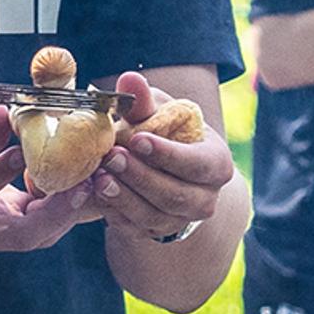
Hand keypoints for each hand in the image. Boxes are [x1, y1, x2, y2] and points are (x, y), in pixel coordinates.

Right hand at [0, 112, 87, 253]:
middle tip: (82, 184)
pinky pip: (40, 229)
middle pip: (17, 235)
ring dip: (67, 212)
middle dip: (54, 213)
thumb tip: (3, 114)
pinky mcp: (7, 234)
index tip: (20, 152)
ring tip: (92, 179)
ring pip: (35, 237)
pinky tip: (77, 181)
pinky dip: (62, 208)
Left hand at [96, 72, 234, 235]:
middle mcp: (205, 199)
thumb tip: (130, 80)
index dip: (167, 154)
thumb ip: (145, 101)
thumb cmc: (165, 133)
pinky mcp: (155, 233)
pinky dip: (114, 212)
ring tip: (100, 176)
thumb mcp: (159, 113)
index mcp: (216, 165)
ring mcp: (180, 221)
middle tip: (113, 156)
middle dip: (141, 176)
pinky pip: (134, 229)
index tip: (137, 140)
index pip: (197, 164)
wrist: (164, 168)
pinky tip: (96, 193)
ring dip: (124, 197)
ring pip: (153, 216)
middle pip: (175, 196)